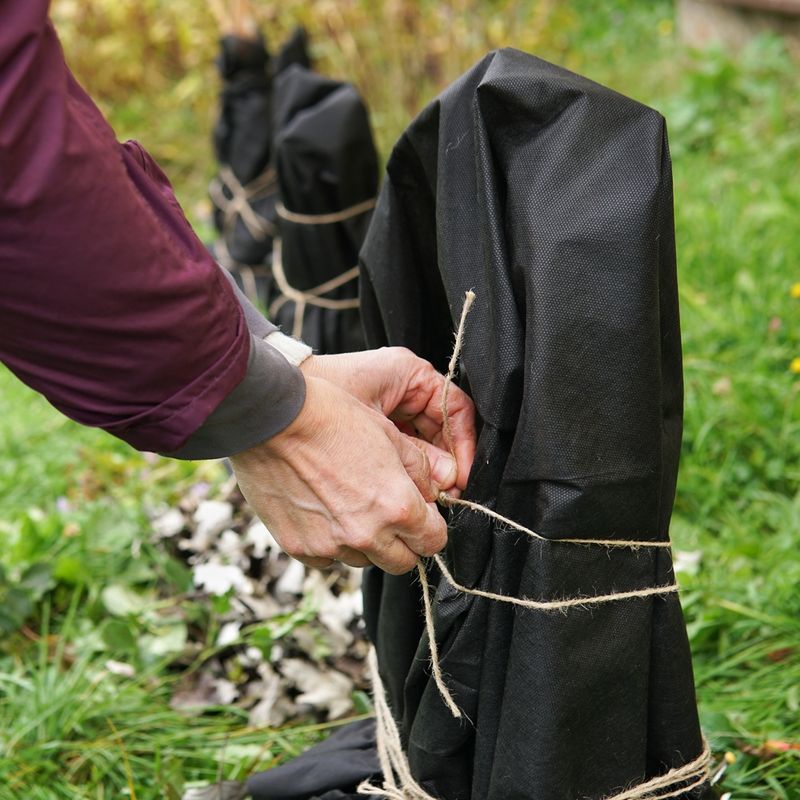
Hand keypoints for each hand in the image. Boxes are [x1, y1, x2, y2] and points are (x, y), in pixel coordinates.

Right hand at [230, 372, 472, 574]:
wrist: (272, 418)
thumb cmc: (333, 417)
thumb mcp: (389, 435)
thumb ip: (418, 471)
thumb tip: (432, 493)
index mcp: (397, 506)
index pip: (434, 542)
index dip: (431, 527)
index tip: (421, 515)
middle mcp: (367, 534)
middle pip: (403, 562)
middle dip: (404, 542)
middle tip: (389, 513)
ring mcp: (330, 545)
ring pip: (364, 561)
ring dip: (366, 543)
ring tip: (349, 504)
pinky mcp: (298, 547)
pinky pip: (327, 559)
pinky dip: (331, 542)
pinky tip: (322, 510)